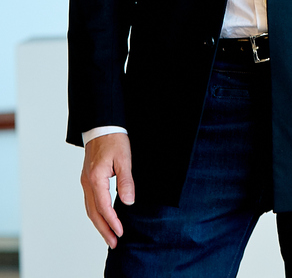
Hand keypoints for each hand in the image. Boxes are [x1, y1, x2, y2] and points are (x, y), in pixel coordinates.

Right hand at [80, 133, 134, 248]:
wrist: (102, 125)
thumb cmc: (113, 139)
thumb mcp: (124, 158)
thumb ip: (126, 181)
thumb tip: (128, 202)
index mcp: (96, 178)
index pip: (104, 207)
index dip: (112, 221)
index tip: (121, 232)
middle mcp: (88, 182)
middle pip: (93, 212)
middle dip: (103, 229)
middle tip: (114, 243)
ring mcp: (86, 181)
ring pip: (90, 208)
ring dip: (99, 223)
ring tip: (109, 235)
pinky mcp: (88, 178)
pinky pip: (90, 201)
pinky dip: (96, 213)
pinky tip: (103, 218)